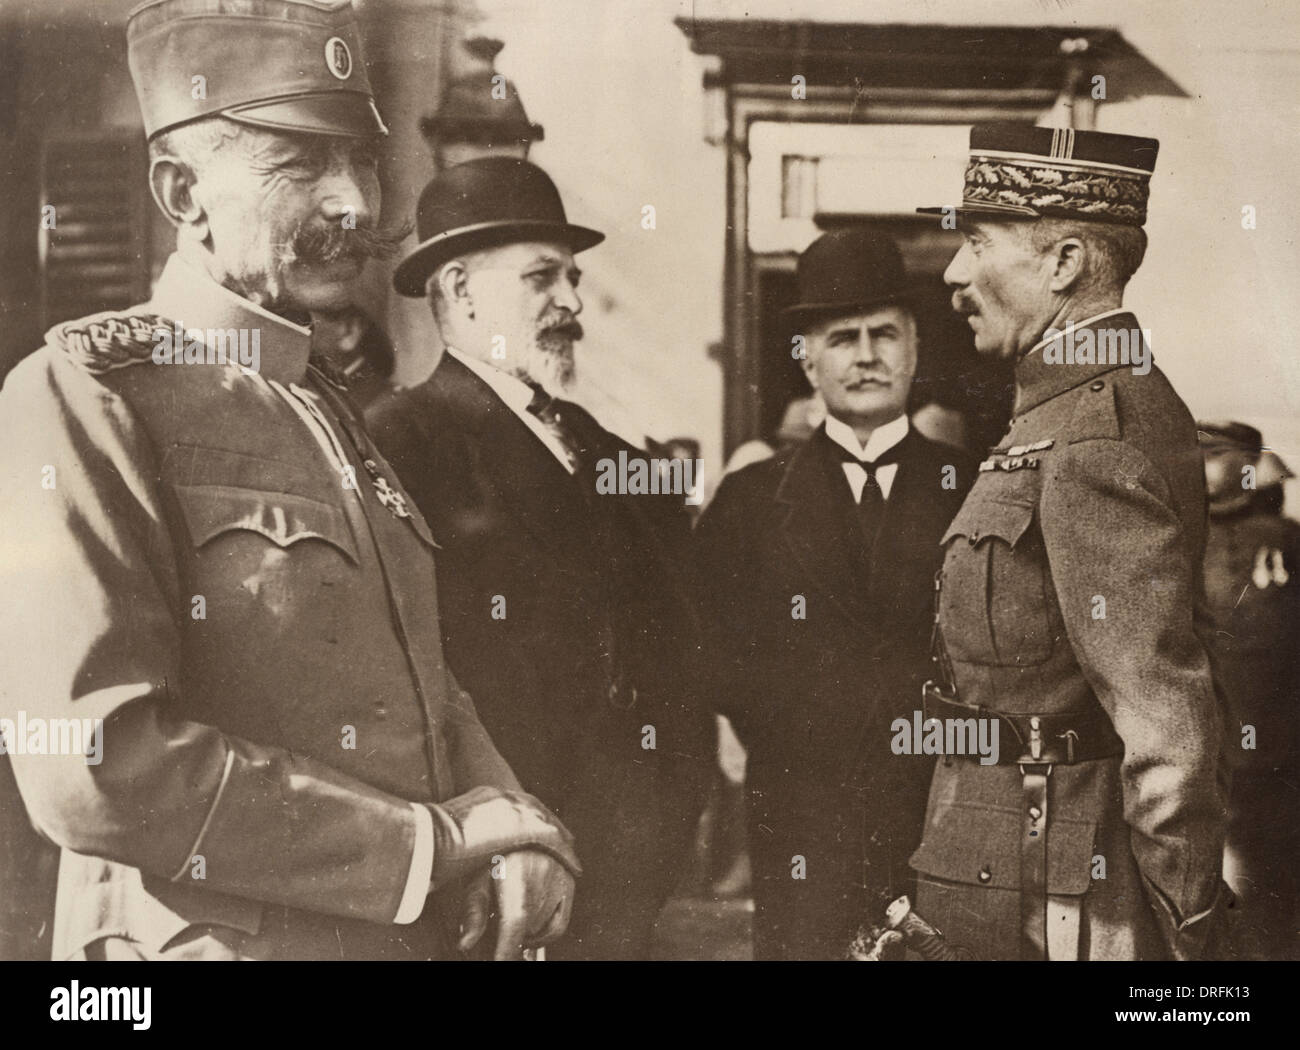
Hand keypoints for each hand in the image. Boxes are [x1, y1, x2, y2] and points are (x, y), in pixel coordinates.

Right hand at [428, 786, 580, 890]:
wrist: (432, 838)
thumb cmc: (428, 842)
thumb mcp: (444, 833)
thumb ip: (454, 837)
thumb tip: (448, 853)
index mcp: (484, 795)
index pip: (515, 804)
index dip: (529, 816)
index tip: (537, 826)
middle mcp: (504, 797)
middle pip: (537, 809)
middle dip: (551, 823)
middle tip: (566, 838)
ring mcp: (516, 810)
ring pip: (549, 824)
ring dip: (562, 840)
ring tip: (572, 856)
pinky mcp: (526, 828)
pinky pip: (553, 840)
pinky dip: (565, 854)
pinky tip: (574, 867)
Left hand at [456, 850, 575, 959]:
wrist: (516, 820)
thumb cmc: (493, 848)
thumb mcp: (476, 877)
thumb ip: (472, 912)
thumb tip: (465, 943)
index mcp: (519, 881)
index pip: (514, 931)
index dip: (505, 953)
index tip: (499, 960)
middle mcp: (544, 882)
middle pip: (528, 932)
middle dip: (512, 938)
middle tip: (496, 931)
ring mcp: (560, 881)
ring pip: (546, 930)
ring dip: (529, 934)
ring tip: (512, 926)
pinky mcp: (569, 881)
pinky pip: (562, 921)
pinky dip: (548, 930)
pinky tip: (532, 927)